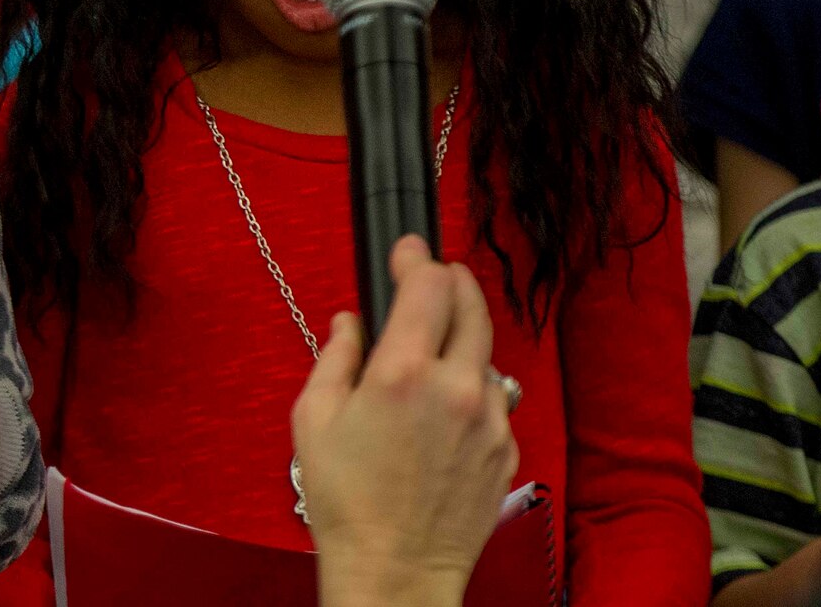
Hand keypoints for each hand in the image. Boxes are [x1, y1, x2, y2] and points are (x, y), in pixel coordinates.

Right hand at [291, 236, 517, 606]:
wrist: (396, 570)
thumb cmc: (345, 501)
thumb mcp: (313, 419)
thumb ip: (335, 357)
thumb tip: (350, 324)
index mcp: (403, 372)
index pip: (429, 284)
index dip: (417, 258)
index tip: (407, 251)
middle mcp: (455, 387)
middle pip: (473, 304)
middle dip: (453, 280)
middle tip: (433, 278)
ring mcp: (489, 419)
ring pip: (486, 353)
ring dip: (463, 341)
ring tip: (433, 356)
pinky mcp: (506, 449)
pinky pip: (494, 399)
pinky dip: (472, 389)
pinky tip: (444, 410)